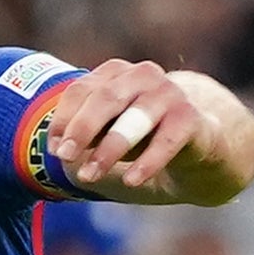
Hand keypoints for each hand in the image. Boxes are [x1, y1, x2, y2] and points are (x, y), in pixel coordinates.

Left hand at [37, 62, 207, 203]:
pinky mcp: (191, 117)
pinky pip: (167, 140)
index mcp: (116, 73)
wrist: (200, 142)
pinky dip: (147, 162)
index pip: (81, 90)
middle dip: (81, 130)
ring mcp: (170, 93)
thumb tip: (61, 151)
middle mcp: (143, 75)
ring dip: (109, 149)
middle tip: (64, 158)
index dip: (64, 120)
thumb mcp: (110, 131)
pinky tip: (131, 181)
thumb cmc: (143, 136)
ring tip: (89, 176)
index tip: (53, 150)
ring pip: (135, 117)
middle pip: (105, 98)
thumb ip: (88, 134)